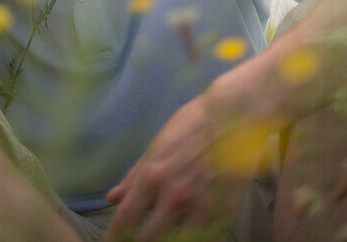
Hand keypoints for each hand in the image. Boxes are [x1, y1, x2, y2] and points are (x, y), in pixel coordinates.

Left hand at [103, 95, 267, 240]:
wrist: (233, 116)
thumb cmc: (191, 125)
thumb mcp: (157, 145)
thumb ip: (134, 175)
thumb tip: (112, 197)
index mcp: (152, 176)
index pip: (126, 217)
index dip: (114, 235)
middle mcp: (173, 197)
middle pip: (149, 238)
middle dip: (140, 241)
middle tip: (138, 239)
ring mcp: (200, 208)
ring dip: (168, 239)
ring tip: (165, 234)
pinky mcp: (224, 213)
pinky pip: (205, 239)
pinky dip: (196, 238)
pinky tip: (191, 234)